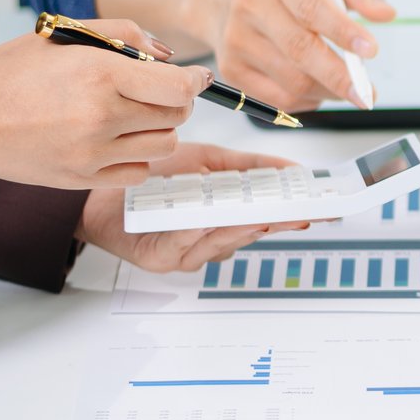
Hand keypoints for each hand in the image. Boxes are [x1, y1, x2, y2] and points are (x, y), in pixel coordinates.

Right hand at [0, 19, 211, 189]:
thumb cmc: (9, 73)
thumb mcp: (65, 34)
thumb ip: (124, 34)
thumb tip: (166, 55)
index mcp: (99, 73)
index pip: (177, 86)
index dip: (195, 81)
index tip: (195, 78)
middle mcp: (101, 115)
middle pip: (177, 115)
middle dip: (175, 102)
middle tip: (156, 92)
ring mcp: (93, 152)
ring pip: (164, 145)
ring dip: (159, 129)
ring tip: (132, 115)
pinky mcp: (84, 178)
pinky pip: (138, 171)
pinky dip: (137, 156)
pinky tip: (115, 139)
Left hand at [78, 142, 310, 271]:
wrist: (100, 187)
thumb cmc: (154, 177)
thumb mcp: (207, 162)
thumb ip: (248, 167)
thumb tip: (291, 166)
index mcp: (224, 220)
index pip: (266, 218)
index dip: (293, 214)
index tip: (320, 208)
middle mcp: (209, 241)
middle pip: (248, 233)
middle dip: (275, 222)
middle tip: (299, 212)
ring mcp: (186, 253)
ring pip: (220, 243)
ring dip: (240, 228)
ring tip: (262, 214)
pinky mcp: (159, 258)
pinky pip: (182, 244)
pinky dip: (195, 232)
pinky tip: (204, 221)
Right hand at [207, 0, 395, 111]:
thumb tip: (386, 13)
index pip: (311, 7)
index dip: (343, 31)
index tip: (371, 50)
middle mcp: (251, 5)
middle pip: (299, 49)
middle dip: (339, 76)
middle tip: (367, 93)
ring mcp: (237, 40)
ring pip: (292, 80)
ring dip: (328, 91)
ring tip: (345, 87)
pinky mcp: (231, 70)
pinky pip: (279, 99)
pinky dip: (307, 100)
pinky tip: (317, 88)